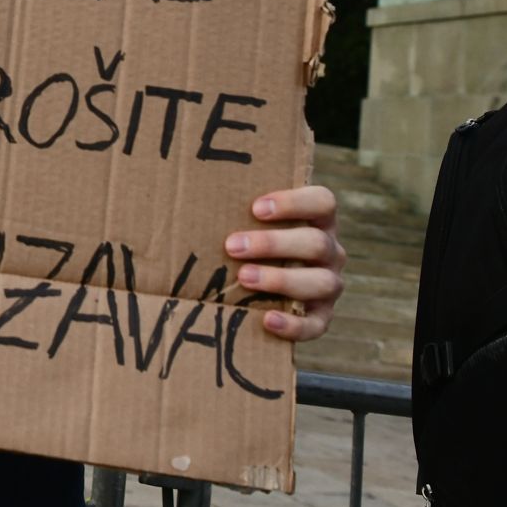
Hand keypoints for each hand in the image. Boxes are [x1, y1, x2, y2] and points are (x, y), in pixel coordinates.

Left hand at [224, 185, 343, 341]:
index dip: (294, 202)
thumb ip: (230, 206)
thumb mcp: (246, 222)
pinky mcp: (321, 317)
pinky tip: (266, 319)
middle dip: (273, 244)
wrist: (259, 290)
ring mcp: (329, 285)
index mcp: (317, 221)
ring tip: (243, 278)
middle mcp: (330, 252)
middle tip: (232, 246)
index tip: (256, 208)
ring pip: (320, 282)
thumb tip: (176, 182)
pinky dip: (293, 325)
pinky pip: (316, 325)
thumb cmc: (247, 243)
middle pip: (316, 243)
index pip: (323, 202)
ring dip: (280, 280)